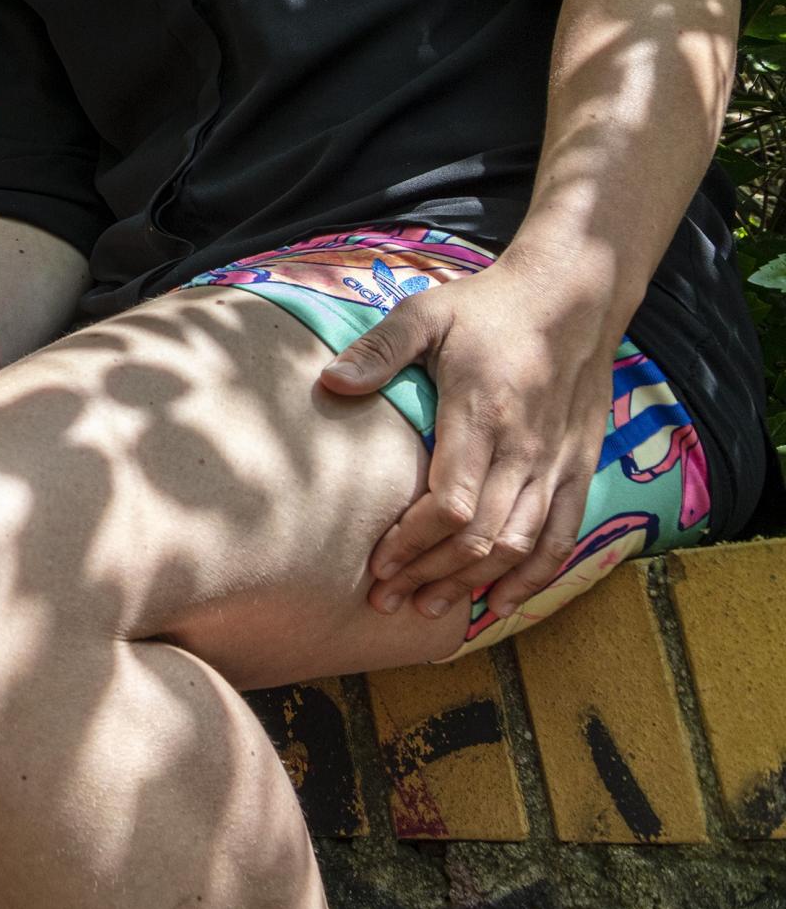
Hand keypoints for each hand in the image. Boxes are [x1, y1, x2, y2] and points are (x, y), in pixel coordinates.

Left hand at [318, 262, 617, 627]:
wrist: (572, 299)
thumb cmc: (487, 308)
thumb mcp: (426, 313)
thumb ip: (379, 349)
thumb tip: (329, 382)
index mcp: (481, 413)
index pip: (451, 503)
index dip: (413, 543)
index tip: (377, 565)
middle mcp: (524, 448)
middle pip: (481, 538)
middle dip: (431, 576)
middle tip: (387, 601)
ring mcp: (557, 464)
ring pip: (519, 547)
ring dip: (474, 586)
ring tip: (428, 609)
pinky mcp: (579, 470)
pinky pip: (562, 538)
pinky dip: (533, 578)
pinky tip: (500, 602)